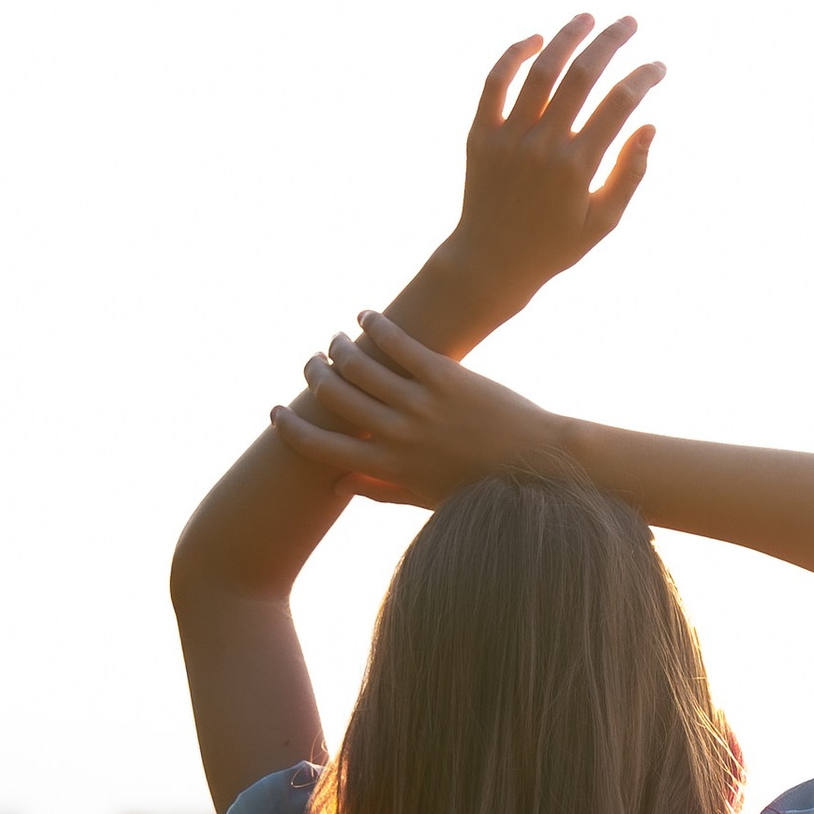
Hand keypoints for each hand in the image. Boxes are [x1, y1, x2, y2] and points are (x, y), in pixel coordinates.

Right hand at [274, 313, 573, 508]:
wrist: (536, 462)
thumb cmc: (480, 486)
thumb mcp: (426, 497)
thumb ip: (379, 491)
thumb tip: (337, 484)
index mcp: (389, 467)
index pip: (319, 447)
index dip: (290, 428)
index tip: (277, 413)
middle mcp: (398, 435)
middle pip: (334, 398)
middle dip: (314, 376)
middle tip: (311, 364)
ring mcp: (421, 403)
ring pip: (360, 366)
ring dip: (339, 347)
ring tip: (336, 340)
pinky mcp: (445, 376)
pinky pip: (399, 344)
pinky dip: (376, 325)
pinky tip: (367, 316)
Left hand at [441, 17, 662, 318]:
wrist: (489, 264)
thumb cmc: (554, 246)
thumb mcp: (604, 221)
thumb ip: (630, 173)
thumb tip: (649, 126)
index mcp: (577, 167)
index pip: (619, 105)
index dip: (643, 78)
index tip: (659, 67)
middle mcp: (542, 145)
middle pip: (582, 75)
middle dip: (611, 42)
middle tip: (629, 21)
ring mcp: (508, 137)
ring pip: (540, 70)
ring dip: (567, 38)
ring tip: (588, 18)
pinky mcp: (480, 135)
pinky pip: (495, 83)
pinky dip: (514, 56)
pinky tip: (537, 40)